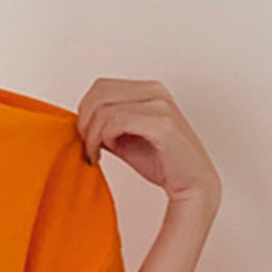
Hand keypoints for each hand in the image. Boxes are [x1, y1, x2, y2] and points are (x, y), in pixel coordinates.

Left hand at [76, 78, 220, 207]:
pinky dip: (102, 139)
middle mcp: (155, 92)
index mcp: (148, 90)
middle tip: (87, 145)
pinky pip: (116, 121)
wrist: (191, 184)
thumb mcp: (123, 138)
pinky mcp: (162, 124)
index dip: (85, 111)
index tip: (85, 136)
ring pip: (104, 109)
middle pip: (98, 93)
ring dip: (91, 135)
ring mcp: (160, 105)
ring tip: (95, 152)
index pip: (100, 87)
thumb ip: (104, 126)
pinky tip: (104, 153)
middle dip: (85, 122)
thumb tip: (79, 123)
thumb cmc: (162, 161)